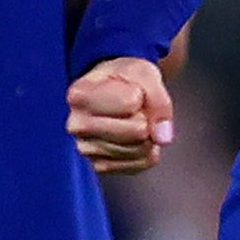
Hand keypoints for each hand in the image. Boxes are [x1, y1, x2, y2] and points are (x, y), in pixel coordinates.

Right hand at [67, 53, 173, 175]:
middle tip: (132, 108)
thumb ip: (158, 99)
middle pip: (137, 131)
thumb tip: (163, 138)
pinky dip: (146, 150)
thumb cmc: (123, 79)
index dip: (139, 94)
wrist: (109, 90)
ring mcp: (86, 149)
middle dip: (145, 118)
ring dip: (147, 135)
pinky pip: (141, 163)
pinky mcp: (100, 166)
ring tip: (130, 120)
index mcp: (79, 95)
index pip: (131, 103)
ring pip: (140, 150)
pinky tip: (133, 137)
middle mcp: (77, 125)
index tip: (127, 89)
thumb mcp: (144, 72)